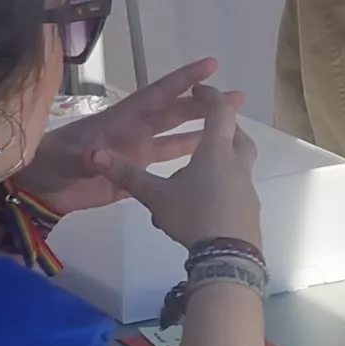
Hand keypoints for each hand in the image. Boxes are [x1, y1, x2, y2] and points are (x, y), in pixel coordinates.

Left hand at [16, 57, 220, 213]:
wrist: (37, 189)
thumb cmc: (47, 164)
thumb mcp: (63, 158)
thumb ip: (81, 157)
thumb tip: (95, 157)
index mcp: (120, 120)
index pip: (157, 95)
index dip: (182, 80)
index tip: (210, 66)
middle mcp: (133, 131)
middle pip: (174, 113)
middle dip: (203, 104)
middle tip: (237, 97)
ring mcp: (134, 151)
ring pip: (174, 135)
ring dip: (201, 128)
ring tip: (232, 122)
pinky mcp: (133, 173)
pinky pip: (165, 160)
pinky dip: (186, 155)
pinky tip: (208, 155)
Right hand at [106, 82, 261, 252]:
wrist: (228, 256)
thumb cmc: (193, 216)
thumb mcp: (156, 196)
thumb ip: (128, 175)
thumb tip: (94, 155)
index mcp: (215, 151)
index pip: (218, 112)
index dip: (209, 97)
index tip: (199, 89)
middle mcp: (237, 164)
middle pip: (237, 136)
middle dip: (223, 127)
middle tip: (205, 128)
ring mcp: (247, 189)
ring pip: (240, 164)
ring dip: (224, 159)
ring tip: (198, 170)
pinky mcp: (250, 211)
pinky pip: (238, 189)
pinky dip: (225, 186)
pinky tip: (205, 202)